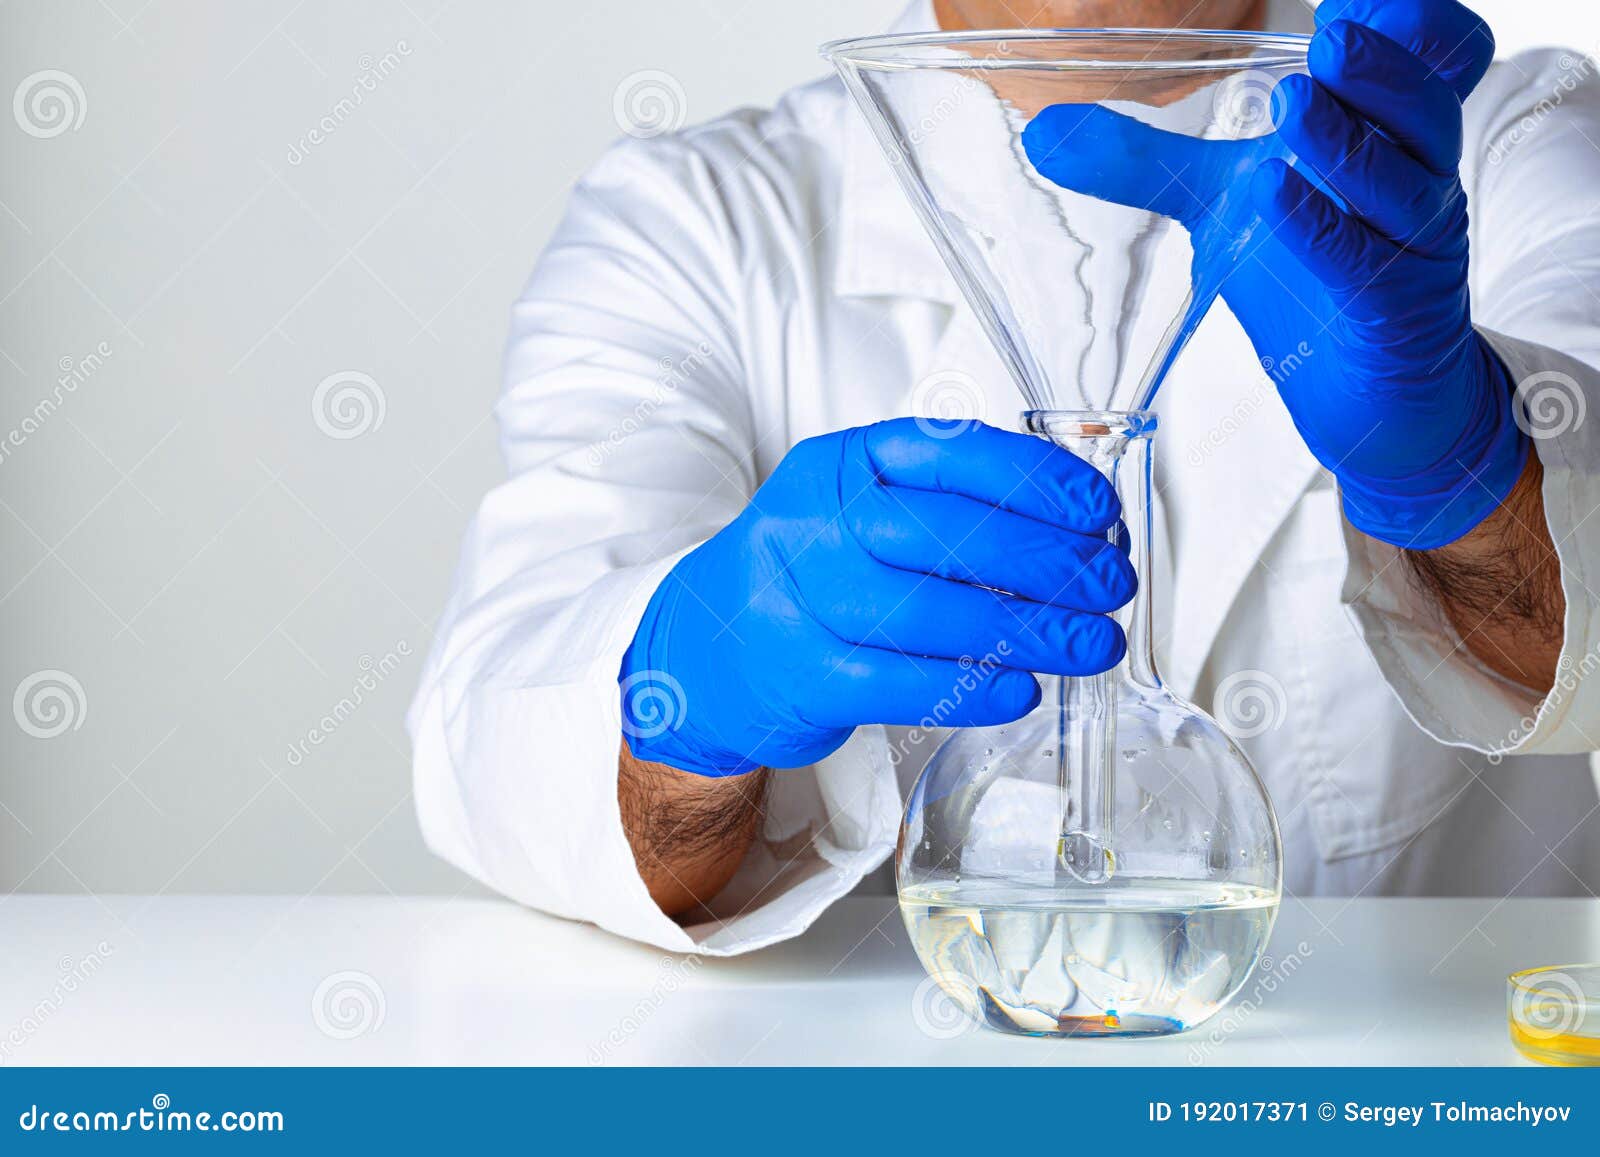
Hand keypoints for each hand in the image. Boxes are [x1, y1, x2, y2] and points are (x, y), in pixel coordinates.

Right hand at [619, 419, 1134, 776]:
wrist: (705, 648)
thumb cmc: (807, 574)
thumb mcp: (855, 511)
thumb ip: (942, 510)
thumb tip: (1073, 535)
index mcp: (839, 464)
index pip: (948, 455)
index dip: (1035, 480)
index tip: (1098, 510)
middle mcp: (813, 523)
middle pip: (949, 536)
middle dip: (1051, 562)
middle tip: (1112, 585)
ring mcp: (800, 601)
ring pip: (931, 613)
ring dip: (1031, 631)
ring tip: (1093, 643)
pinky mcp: (801, 676)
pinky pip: (901, 683)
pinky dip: (973, 690)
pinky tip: (1024, 690)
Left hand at [1022, 0, 1526, 549]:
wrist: (1363, 390)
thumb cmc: (1306, 276)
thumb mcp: (1218, 205)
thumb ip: (1142, 162)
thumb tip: (1043, 132)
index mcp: (1379, 134)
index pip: (1418, 63)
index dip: (1400, 29)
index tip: (1346, 6)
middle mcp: (1410, 177)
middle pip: (1419, 107)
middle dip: (1378, 71)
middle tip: (1328, 40)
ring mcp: (1410, 244)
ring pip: (1404, 180)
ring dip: (1347, 141)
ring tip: (1294, 106)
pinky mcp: (1399, 308)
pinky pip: (1367, 260)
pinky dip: (1324, 227)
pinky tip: (1277, 196)